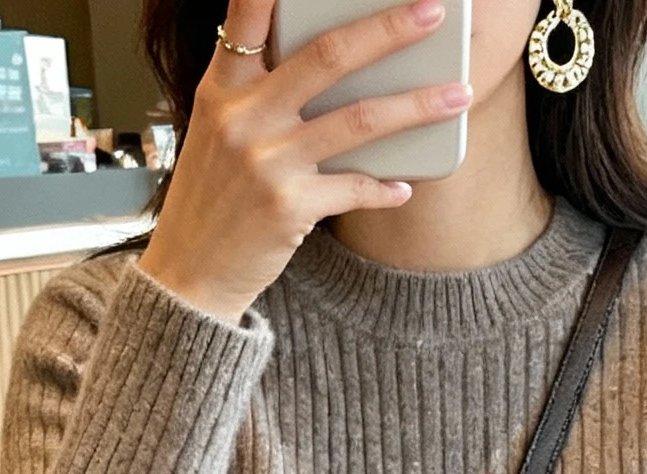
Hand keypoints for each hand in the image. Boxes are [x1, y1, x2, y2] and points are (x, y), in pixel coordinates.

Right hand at [138, 0, 470, 325]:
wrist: (189, 275)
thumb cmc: (210, 199)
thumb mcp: (216, 131)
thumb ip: (256, 91)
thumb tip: (325, 62)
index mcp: (222, 88)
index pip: (247, 15)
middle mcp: (243, 117)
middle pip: (328, 56)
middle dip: (389, 30)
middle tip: (433, 13)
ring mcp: (267, 162)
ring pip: (358, 120)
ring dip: (417, 106)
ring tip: (457, 94)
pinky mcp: (289, 207)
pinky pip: (354, 187)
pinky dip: (385, 186)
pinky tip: (404, 184)